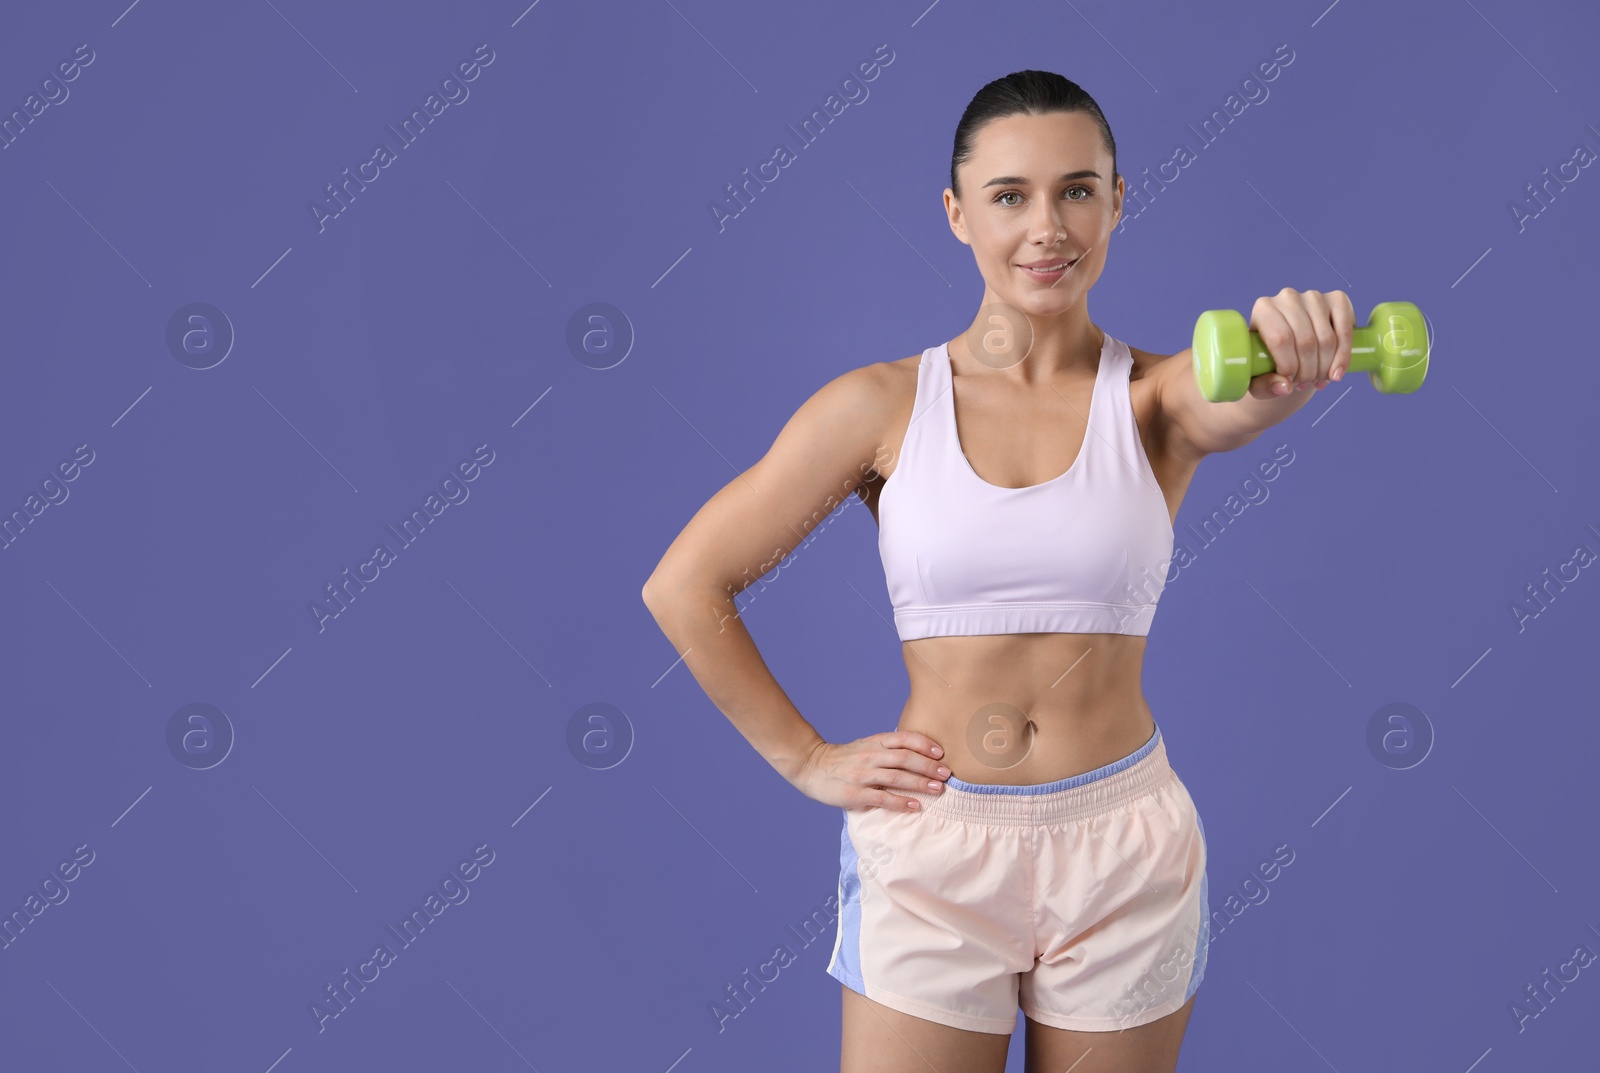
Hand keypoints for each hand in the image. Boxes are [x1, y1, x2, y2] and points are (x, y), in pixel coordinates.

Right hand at [789, 731, 949, 811]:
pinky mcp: (855, 793)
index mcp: (874, 742)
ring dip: (920, 783)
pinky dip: (901, 802)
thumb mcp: (866, 746)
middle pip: (905, 758)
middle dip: (929, 766)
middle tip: (947, 774)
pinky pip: (882, 798)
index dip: (924, 744)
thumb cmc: (844, 759)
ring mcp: (862, 774)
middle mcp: (870, 756)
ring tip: (938, 790)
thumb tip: (919, 755)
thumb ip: (888, 748)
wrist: (811, 766)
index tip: (941, 753)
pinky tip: (915, 806)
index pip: (904, 738)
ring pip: (897, 777)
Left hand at [1248, 287, 1354, 397]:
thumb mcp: (1256, 378)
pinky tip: (1336, 374)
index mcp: (1263, 309)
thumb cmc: (1266, 362)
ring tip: (1317, 381)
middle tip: (1304, 385)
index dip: (1289, 366)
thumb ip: (1264, 386)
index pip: (1281, 338)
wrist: (1289, 346)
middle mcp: (1288, 297)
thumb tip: (1285, 387)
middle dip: (1308, 372)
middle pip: (1305, 341)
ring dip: (1324, 368)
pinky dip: (1343, 356)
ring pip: (1326, 339)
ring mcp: (1314, 297)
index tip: (1290, 383)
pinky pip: (1345, 330)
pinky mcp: (1337, 300)